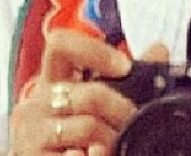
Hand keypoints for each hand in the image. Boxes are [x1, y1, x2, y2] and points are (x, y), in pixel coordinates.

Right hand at [9, 30, 167, 154]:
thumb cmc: (73, 142)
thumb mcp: (94, 109)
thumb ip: (126, 80)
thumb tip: (158, 49)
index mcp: (52, 82)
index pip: (61, 45)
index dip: (94, 51)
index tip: (124, 67)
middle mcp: (36, 102)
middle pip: (88, 93)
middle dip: (122, 110)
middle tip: (133, 124)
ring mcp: (32, 132)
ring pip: (89, 127)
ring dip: (112, 141)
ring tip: (113, 148)